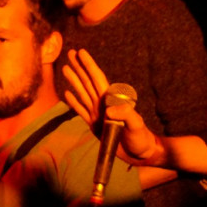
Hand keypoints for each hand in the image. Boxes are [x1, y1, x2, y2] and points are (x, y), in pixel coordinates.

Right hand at [61, 48, 158, 163]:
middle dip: (79, 67)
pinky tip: (67, 94)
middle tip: (70, 53)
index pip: (98, 79)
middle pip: (87, 82)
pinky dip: (73, 102)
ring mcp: (97, 114)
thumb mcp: (136, 125)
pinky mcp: (94, 125)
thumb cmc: (141, 139)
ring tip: (65, 69)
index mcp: (111, 101)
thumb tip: (107, 110)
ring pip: (82, 93)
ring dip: (74, 81)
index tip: (81, 53)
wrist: (141, 154)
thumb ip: (125, 114)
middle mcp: (103, 105)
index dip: (89, 66)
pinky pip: (80, 110)